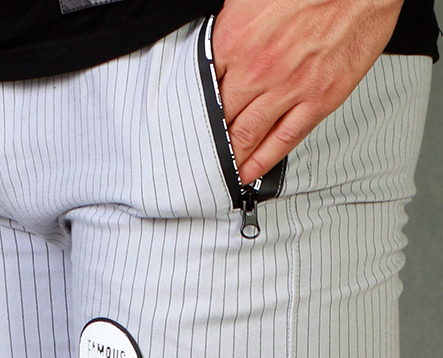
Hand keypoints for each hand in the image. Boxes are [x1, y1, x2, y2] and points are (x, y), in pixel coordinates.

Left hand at [213, 0, 403, 184]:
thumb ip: (228, 29)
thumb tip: (217, 52)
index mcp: (235, 40)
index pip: (204, 91)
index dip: (196, 114)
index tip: (191, 127)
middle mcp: (257, 69)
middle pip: (222, 119)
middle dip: (211, 142)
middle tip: (202, 159)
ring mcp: (288, 88)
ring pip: (249, 135)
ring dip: (233, 158)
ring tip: (223, 174)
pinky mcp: (319, 100)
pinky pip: (284, 140)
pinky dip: (264, 161)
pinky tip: (251, 172)